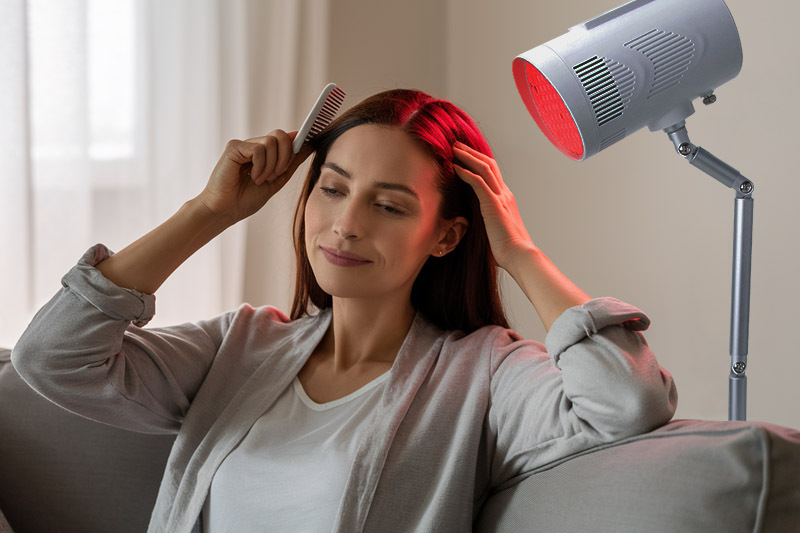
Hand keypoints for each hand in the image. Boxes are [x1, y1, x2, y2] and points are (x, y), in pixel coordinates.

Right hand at [198, 129, 313, 223]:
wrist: (226, 210)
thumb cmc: (245, 199)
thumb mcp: (277, 180)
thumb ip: (290, 163)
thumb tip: (308, 145)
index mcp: (264, 153)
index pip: (285, 138)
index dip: (297, 141)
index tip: (311, 142)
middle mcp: (254, 145)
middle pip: (281, 135)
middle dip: (285, 157)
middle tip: (275, 176)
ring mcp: (243, 145)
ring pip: (271, 142)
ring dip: (271, 166)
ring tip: (260, 180)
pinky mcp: (234, 147)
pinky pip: (259, 149)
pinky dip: (260, 166)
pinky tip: (252, 177)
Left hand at [452, 141, 534, 269]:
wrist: (519, 255)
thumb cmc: (507, 249)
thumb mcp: (496, 230)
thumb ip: (488, 220)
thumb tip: (478, 223)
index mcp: (505, 200)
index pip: (492, 174)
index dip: (479, 162)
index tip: (466, 156)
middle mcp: (504, 194)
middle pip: (489, 164)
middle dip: (472, 152)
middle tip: (457, 145)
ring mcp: (500, 197)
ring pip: (484, 168)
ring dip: (468, 156)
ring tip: (454, 148)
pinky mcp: (493, 204)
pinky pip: (478, 182)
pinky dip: (466, 172)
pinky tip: (455, 166)